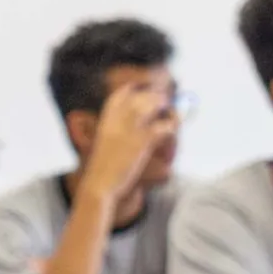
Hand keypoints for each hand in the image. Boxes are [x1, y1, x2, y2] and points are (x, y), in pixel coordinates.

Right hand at [86, 82, 177, 201]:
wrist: (98, 185)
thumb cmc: (102, 170)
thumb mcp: (105, 145)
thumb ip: (117, 133)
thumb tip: (140, 128)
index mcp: (107, 118)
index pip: (121, 94)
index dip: (135, 89)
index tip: (145, 90)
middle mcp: (118, 118)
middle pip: (143, 96)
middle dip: (157, 98)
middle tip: (166, 105)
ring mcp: (131, 127)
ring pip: (155, 105)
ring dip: (168, 109)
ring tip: (173, 116)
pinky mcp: (143, 141)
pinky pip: (164, 126)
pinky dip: (172, 128)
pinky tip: (172, 135)